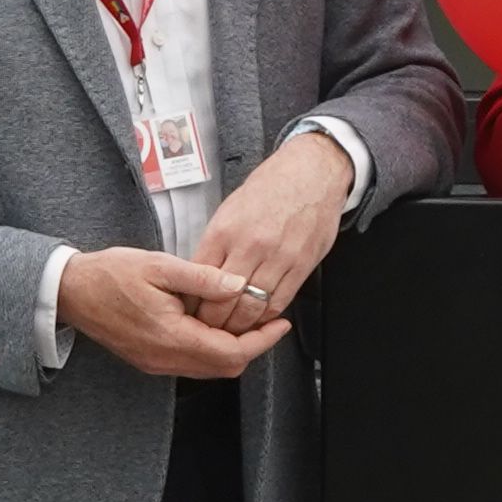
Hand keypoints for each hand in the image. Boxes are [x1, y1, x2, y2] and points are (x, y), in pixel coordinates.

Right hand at [61, 244, 285, 377]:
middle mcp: (165, 358)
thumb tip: (238, 285)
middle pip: (225, 367)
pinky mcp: (149, 360)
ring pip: (209, 368)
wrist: (70, 290)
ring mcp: (156, 363)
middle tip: (268, 320)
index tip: (280, 323)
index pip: (231, 352)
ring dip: (232, 348)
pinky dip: (211, 348)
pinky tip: (215, 324)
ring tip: (246, 319)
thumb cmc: (110, 274)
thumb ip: (202, 278)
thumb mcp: (159, 266)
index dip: (262, 341)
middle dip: (252, 346)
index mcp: (171, 337)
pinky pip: (191, 363)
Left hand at [192, 130, 354, 314]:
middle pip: (222, 301)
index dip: (191, 302)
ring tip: (231, 329)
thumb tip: (199, 274)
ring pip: (251, 308)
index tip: (189, 311)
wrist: (312, 172)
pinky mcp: (301, 265)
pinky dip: (266, 317)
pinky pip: (279, 302)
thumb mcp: (229, 209)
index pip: (198, 280)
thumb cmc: (270, 187)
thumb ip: (216, 244)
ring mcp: (278, 258)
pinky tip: (258, 317)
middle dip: (212, 321)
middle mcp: (250, 246)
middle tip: (207, 328)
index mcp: (225, 231)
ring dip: (239, 325)